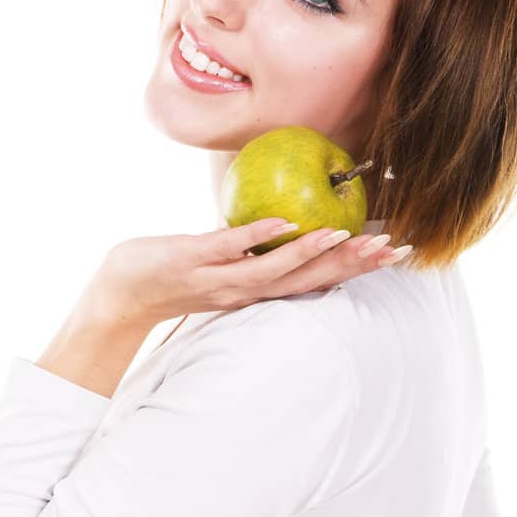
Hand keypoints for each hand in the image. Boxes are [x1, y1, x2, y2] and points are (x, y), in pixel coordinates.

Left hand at [75, 216, 403, 331]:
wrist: (122, 295)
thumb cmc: (173, 274)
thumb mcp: (223, 264)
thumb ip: (253, 250)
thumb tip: (283, 221)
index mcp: (257, 290)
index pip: (316, 280)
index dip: (356, 267)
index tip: (394, 252)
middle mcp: (245, 290)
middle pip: (308, 279)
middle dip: (351, 263)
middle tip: (389, 249)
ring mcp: (220, 278)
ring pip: (274, 269)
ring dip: (311, 252)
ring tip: (344, 235)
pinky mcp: (193, 261)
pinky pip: (230, 248)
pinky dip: (258, 237)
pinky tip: (285, 224)